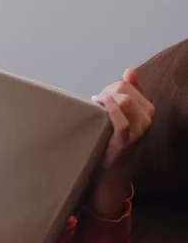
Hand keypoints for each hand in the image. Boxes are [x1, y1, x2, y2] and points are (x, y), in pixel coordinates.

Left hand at [90, 68, 154, 217]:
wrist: (111, 172)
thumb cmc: (113, 141)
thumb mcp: (122, 115)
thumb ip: (129, 92)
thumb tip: (130, 71)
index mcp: (147, 109)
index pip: (126, 85)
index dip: (109, 89)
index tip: (99, 100)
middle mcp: (146, 118)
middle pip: (123, 91)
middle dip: (105, 94)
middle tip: (95, 106)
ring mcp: (138, 130)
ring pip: (124, 101)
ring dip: (104, 101)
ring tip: (95, 110)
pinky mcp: (125, 141)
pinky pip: (122, 122)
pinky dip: (112, 111)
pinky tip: (101, 106)